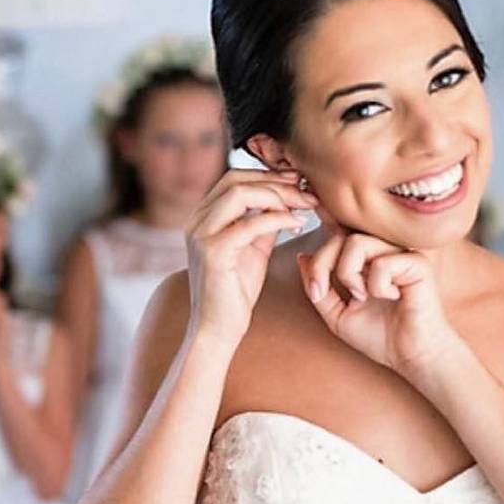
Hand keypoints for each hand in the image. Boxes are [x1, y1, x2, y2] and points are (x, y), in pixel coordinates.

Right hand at [186, 169, 317, 347]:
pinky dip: (279, 218)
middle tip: (307, 192)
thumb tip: (287, 199)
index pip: (233, 179)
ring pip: (241, 194)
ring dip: (279, 196)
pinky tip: (298, 224)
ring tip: (305, 206)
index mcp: (202, 218)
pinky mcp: (213, 252)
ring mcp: (201, 235)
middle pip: (236, 180)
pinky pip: (251, 223)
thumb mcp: (252, 248)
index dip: (268, 175)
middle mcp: (196, 222)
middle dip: (276, 182)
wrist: (217, 328)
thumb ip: (263, 222)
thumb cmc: (234, 291)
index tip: (298, 181)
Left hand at [296, 217, 458, 375]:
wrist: (410, 356)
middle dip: (321, 264)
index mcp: (365, 259)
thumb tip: (302, 258)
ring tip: (361, 296)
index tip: (311, 218)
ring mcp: (401, 254)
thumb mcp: (336, 314)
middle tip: (320, 292)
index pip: (340, 232)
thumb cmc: (379, 336)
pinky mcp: (418, 263)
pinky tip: (391, 297)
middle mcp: (382, 251)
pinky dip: (377, 285)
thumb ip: (319, 287)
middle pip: (340, 236)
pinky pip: (383, 262)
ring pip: (357, 243)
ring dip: (348, 273)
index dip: (325, 219)